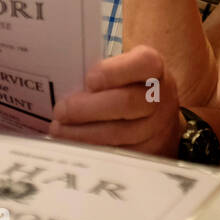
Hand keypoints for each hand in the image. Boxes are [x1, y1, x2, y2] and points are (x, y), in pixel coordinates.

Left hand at [49, 45, 181, 157]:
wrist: (159, 120)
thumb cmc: (130, 86)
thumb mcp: (125, 70)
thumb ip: (103, 71)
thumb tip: (66, 76)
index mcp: (154, 69)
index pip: (144, 63)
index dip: (114, 72)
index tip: (89, 80)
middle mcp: (160, 97)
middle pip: (126, 103)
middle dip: (87, 108)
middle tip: (60, 111)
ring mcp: (157, 128)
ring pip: (118, 134)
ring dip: (82, 133)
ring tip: (59, 129)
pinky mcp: (148, 154)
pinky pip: (115, 156)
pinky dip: (89, 150)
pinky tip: (71, 144)